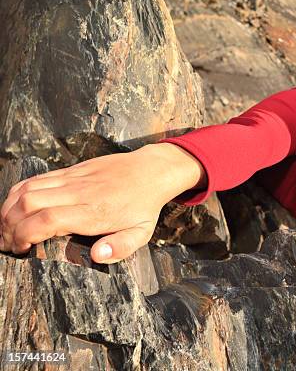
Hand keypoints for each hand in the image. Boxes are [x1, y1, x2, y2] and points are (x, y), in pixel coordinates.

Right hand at [0, 143, 204, 263]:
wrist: (151, 171)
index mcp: (94, 211)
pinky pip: (36, 179)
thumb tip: (97, 256)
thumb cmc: (144, 206)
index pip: (48, 220)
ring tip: (6, 230)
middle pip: (29, 203)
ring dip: (8, 210)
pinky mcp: (70, 170)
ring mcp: (73, 179)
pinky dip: (17, 193)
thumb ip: (121, 247)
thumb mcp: (141, 233)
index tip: (21, 250)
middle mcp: (80, 193)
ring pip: (27, 189)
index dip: (25, 235)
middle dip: (9, 226)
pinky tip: (14, 209)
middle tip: (8, 244)